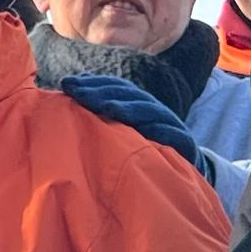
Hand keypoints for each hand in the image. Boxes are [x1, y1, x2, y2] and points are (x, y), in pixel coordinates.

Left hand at [59, 74, 199, 167]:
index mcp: (136, 103)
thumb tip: (68, 92)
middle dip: (102, 92)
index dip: (92, 83)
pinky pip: (174, 136)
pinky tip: (149, 131)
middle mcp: (152, 109)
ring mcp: (169, 124)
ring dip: (129, 108)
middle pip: (129, 96)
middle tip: (79, 93)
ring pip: (150, 112)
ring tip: (108, 108)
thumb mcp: (119, 129)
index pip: (114, 87)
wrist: (182, 168)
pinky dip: (162, 132)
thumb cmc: (142, 148)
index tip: (66, 83)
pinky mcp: (184, 144)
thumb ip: (98, 113)